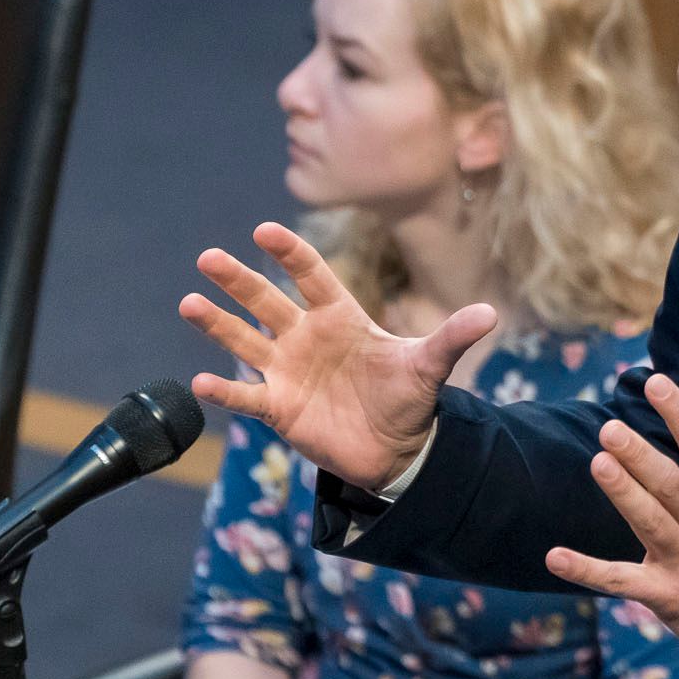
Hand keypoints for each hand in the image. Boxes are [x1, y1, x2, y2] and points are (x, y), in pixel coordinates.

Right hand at [180, 222, 495, 489]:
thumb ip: (452, 337)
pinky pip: (247, 396)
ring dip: (218, 324)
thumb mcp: (430, 366)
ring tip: (188, 302)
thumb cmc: (408, 397)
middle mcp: (306, 337)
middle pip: (266, 301)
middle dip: (238, 280)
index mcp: (340, 316)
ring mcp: (288, 370)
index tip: (264, 230)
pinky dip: (225, 391)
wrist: (397, 448)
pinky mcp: (280, 407)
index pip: (310, 276)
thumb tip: (490, 313)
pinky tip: (201, 380)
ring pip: (246, 341)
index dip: (289, 253)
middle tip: (209, 258)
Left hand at [543, 376, 678, 660]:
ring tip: (598, 464)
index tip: (656, 383)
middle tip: (611, 430)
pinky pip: (620, 580)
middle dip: (641, 457)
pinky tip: (555, 557)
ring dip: (623, 495)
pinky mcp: (662, 592)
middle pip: (671, 485)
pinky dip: (587, 572)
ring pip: (649, 522)